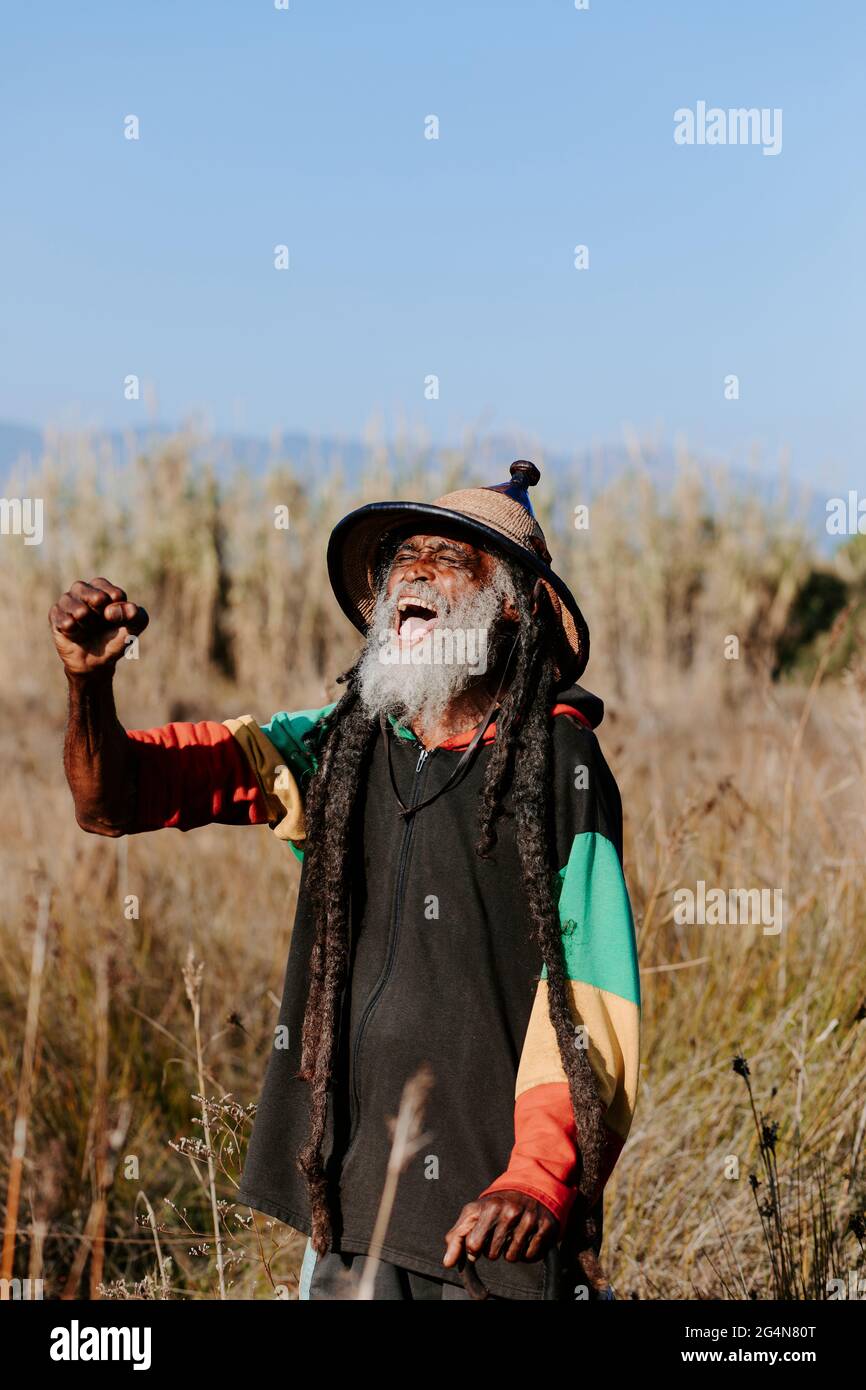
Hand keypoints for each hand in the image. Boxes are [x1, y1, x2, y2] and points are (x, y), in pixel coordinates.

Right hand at [48, 578, 148, 675]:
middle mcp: (82, 593)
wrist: (96, 663)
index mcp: (102, 591)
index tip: (116, 614)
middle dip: (94, 600)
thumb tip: (113, 610)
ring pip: (68, 600)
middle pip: (81, 587)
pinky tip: (75, 632)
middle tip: (103, 615)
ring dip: (81, 615)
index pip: (102, 585)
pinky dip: (69, 625)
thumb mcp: (133, 629)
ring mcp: (67, 605)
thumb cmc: (115, 641)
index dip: (112, 597)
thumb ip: (136, 615)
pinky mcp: (55, 618)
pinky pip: (58, 616)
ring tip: (88, 626)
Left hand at [443, 1190, 557, 1267]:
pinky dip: (526, 1253)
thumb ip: (457, 1236)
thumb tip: (447, 1262)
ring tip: (512, 1235)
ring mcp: (529, 1219)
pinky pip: (530, 1256)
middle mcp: (511, 1212)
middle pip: (493, 1254)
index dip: (475, 1248)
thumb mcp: (474, 1213)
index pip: (474, 1245)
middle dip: (493, 1249)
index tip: (479, 1241)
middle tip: (499, 1235)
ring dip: (510, 1252)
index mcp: (490, 1207)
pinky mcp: (545, 1227)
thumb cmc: (496, 1205)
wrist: (529, 1187)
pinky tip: (526, 1238)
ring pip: (512, 1258)